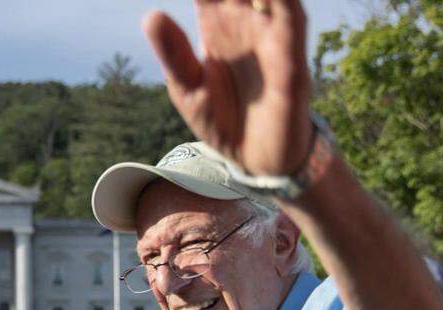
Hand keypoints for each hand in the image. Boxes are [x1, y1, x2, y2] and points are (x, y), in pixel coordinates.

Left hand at [143, 0, 312, 175]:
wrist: (255, 161)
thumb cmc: (223, 119)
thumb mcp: (187, 88)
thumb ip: (173, 52)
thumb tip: (151, 14)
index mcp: (218, 22)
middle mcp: (247, 20)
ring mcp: (271, 36)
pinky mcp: (290, 60)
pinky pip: (291, 20)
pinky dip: (282, 2)